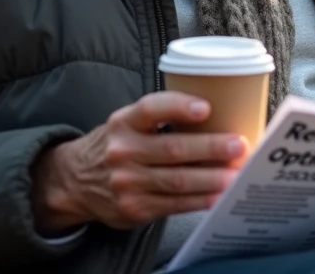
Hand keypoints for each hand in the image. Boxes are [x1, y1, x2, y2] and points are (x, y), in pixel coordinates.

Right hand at [30, 92, 247, 232]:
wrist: (75, 180)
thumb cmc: (116, 144)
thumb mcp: (127, 123)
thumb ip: (160, 118)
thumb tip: (216, 118)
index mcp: (124, 122)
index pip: (151, 109)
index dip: (179, 107)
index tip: (205, 108)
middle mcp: (123, 151)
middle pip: (174, 149)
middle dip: (211, 148)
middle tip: (239, 145)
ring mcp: (128, 182)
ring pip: (178, 180)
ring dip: (212, 178)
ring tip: (237, 175)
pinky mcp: (134, 208)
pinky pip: (174, 204)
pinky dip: (199, 200)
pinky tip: (218, 196)